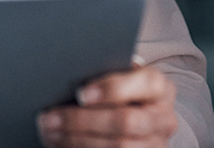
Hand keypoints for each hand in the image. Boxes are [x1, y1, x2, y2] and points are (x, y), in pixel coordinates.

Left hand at [38, 64, 177, 147]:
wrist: (138, 124)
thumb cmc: (122, 95)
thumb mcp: (122, 81)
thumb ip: (107, 75)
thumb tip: (74, 74)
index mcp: (161, 89)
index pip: (145, 84)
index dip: (113, 89)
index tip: (80, 94)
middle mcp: (164, 119)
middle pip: (125, 121)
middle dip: (82, 120)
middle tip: (49, 117)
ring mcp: (155, 145)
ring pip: (117, 146)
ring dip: (77, 140)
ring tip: (49, 131)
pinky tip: (60, 143)